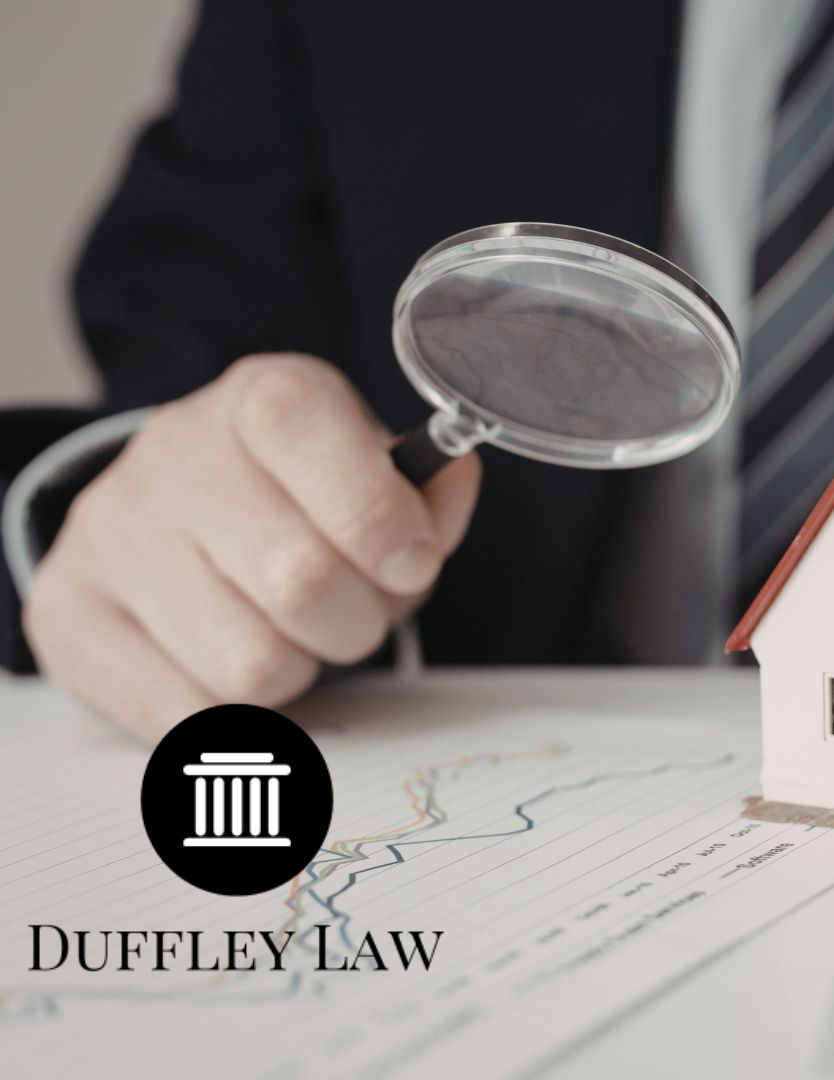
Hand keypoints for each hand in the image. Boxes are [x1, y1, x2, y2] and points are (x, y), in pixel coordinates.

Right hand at [23, 353, 480, 739]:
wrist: (177, 518)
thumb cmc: (303, 504)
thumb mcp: (378, 478)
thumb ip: (428, 498)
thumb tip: (450, 490)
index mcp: (264, 401)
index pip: (310, 433)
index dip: (382, 520)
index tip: (411, 564)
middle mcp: (174, 456)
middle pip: (302, 581)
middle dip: (358, 622)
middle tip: (353, 615)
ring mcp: (110, 535)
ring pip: (250, 665)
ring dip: (298, 672)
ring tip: (288, 635)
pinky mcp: (69, 616)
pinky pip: (189, 716)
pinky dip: (239, 716)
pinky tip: (234, 665)